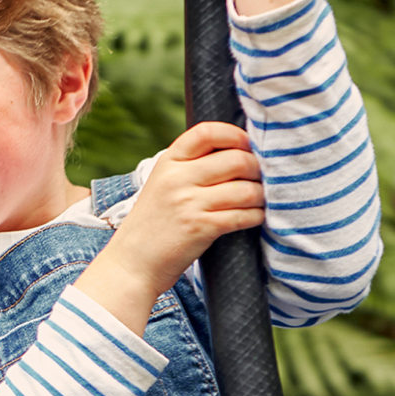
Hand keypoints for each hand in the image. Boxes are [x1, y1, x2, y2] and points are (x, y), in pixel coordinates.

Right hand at [74, 122, 264, 335]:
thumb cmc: (153, 224)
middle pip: (235, 159)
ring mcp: (188, 203)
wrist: (132, 263)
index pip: (207, 132)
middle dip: (257, 168)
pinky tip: (256, 217)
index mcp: (168, 162)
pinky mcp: (200, 228)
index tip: (247, 145)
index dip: (235, 134)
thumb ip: (190, 166)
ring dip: (261, 195)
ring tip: (261, 200)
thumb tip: (236, 152)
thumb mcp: (162, 184)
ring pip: (245, 189)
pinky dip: (256, 215)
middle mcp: (178, 178)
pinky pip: (242, 216)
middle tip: (262, 178)